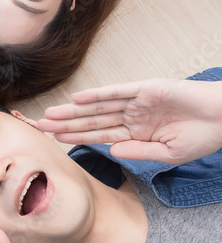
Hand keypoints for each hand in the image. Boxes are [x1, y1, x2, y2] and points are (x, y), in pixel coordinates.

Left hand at [38, 78, 221, 163]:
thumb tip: (112, 153)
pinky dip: (98, 95)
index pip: (99, 136)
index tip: (53, 140)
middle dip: (67, 124)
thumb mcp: (167, 153)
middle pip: (92, 121)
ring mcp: (138, 102)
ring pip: (99, 107)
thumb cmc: (201, 137)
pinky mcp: (147, 89)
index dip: (76, 137)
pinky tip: (78, 98)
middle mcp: (132, 116)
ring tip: (51, 114)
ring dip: (74, 111)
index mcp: (136, 133)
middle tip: (41, 126)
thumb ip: (138, 152)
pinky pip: (118, 92)